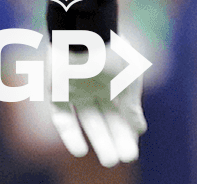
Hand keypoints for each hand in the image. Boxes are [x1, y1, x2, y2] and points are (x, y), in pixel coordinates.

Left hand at [50, 39, 146, 165]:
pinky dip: (71, 134)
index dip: (127, 134)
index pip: (123, 114)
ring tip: (108, 161)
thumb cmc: (111, 55)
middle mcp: (97, 89)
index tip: (132, 152)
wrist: (83, 36)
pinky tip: (80, 150)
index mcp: (116, 84)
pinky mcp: (57, 93)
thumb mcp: (128, 82)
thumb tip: (139, 130)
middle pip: (107, 120)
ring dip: (99, 141)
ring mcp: (77, 92)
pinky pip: (63, 118)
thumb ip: (131, 107)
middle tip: (122, 160)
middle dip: (115, 140)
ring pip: (89, 122)